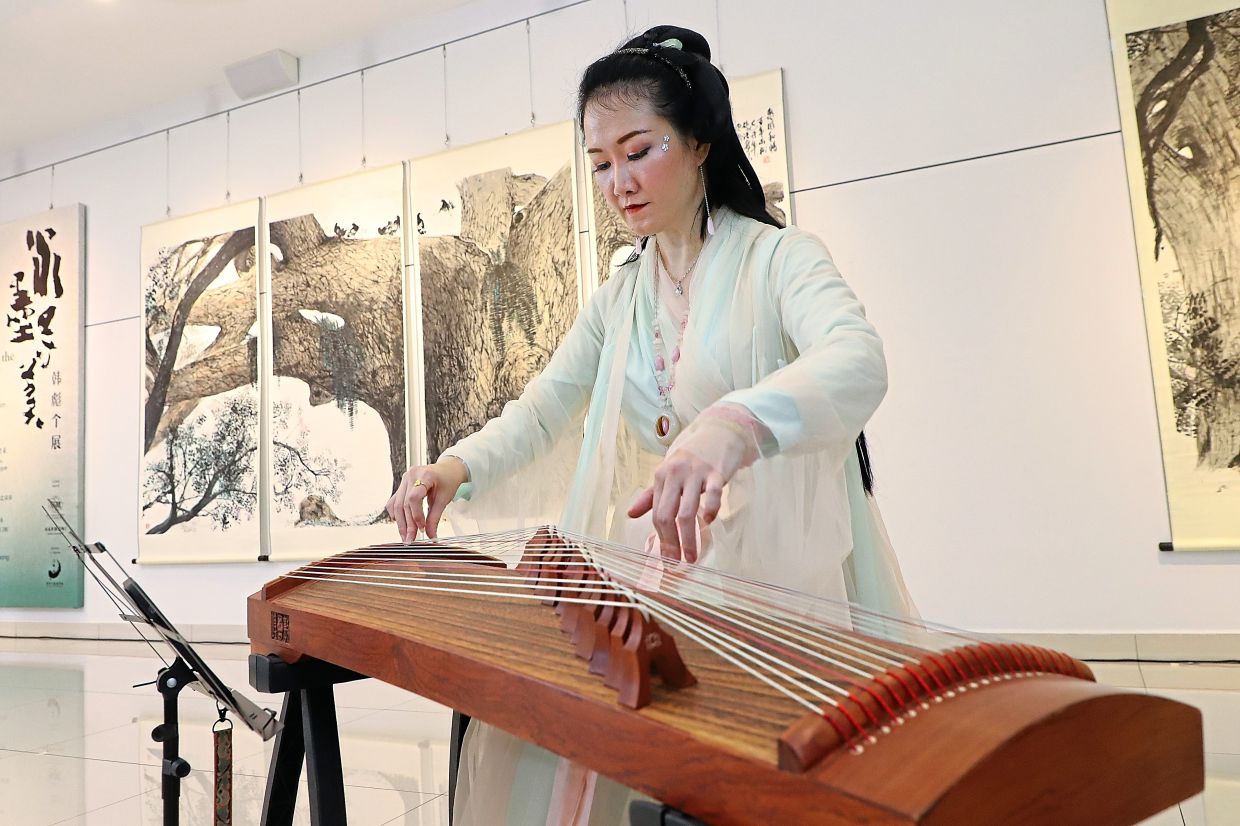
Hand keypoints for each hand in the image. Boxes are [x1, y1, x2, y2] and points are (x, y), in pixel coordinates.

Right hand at [386, 457, 468, 541]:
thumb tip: (431, 536)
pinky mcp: (401, 485)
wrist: (447, 470)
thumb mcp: (444, 499)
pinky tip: (401, 523)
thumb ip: (435, 518)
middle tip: (410, 539)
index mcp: (424, 475)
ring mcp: (404, 479)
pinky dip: (396, 514)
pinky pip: (394, 501)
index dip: (416, 515)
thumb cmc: (448, 481)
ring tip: (405, 536)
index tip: (422, 528)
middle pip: (403, 503)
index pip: (414, 498)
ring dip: (400, 522)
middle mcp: (411, 475)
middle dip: (407, 524)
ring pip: (396, 504)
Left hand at [626, 413, 758, 562]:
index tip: (665, 559)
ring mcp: (697, 472)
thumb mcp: (669, 473)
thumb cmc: (692, 457)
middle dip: (670, 543)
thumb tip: (630, 514)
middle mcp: (676, 474)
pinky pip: (713, 495)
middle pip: (667, 515)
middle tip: (675, 563)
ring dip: (689, 538)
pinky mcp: (717, 472)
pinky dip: (711, 511)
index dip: (660, 538)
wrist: (720, 431)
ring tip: (692, 557)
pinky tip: (710, 521)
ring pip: (688, 511)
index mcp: (661, 476)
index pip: (656, 513)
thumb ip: (651, 495)